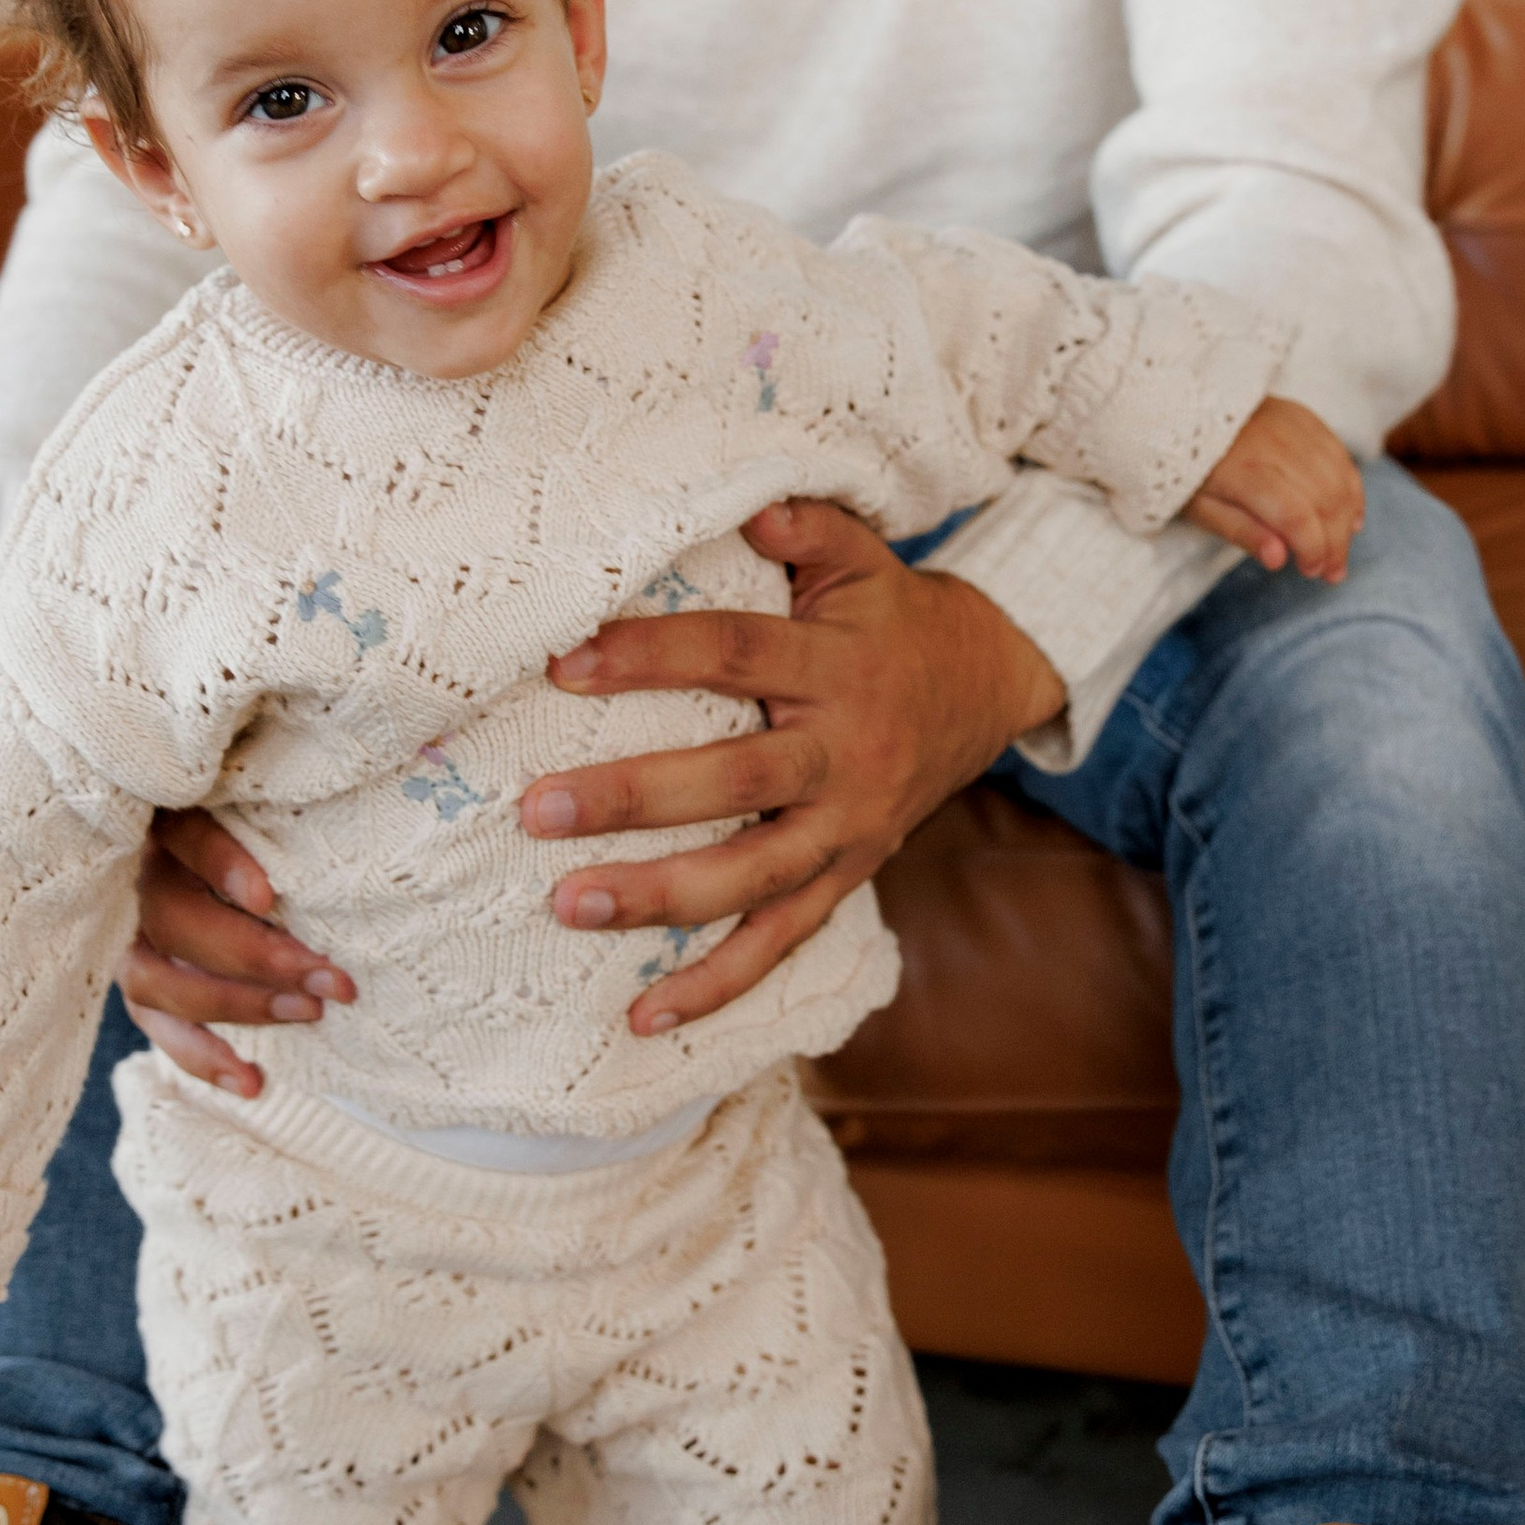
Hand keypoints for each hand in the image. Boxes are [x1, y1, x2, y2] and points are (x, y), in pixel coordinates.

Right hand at [123, 809, 353, 1098]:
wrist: (239, 878)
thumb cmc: (275, 838)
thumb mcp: (278, 819)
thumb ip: (291, 827)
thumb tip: (368, 826)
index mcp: (173, 819)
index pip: (183, 834)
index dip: (219, 865)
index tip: (267, 897)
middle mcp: (141, 877)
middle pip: (174, 917)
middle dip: (256, 956)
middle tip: (332, 979)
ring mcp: (132, 937)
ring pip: (157, 979)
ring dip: (238, 1005)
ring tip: (310, 1014)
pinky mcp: (140, 986)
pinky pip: (159, 1029)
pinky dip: (204, 1059)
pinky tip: (254, 1081)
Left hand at [523, 498, 1066, 1036]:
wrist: (988, 685)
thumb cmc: (891, 616)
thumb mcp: (863, 558)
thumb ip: (808, 528)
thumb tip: (747, 509)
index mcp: (837, 666)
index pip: (733, 656)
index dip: (650, 658)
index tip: (562, 662)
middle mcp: (845, 755)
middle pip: (736, 781)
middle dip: (634, 798)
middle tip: (537, 810)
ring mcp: (848, 829)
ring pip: (753, 877)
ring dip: (661, 898)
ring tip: (568, 906)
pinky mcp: (847, 878)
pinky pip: (782, 943)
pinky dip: (717, 984)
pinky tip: (644, 1016)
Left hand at [1185, 397, 1363, 583]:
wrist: (1188, 415)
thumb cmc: (1192, 469)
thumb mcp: (1202, 509)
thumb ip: (1241, 532)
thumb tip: (1279, 560)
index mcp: (1245, 472)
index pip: (1295, 515)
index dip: (1312, 547)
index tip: (1311, 571)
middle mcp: (1276, 446)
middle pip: (1324, 500)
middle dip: (1335, 542)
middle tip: (1332, 572)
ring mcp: (1294, 428)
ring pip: (1339, 480)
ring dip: (1347, 521)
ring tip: (1340, 551)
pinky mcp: (1305, 418)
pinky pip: (1341, 457)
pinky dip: (1351, 490)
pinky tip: (1350, 518)